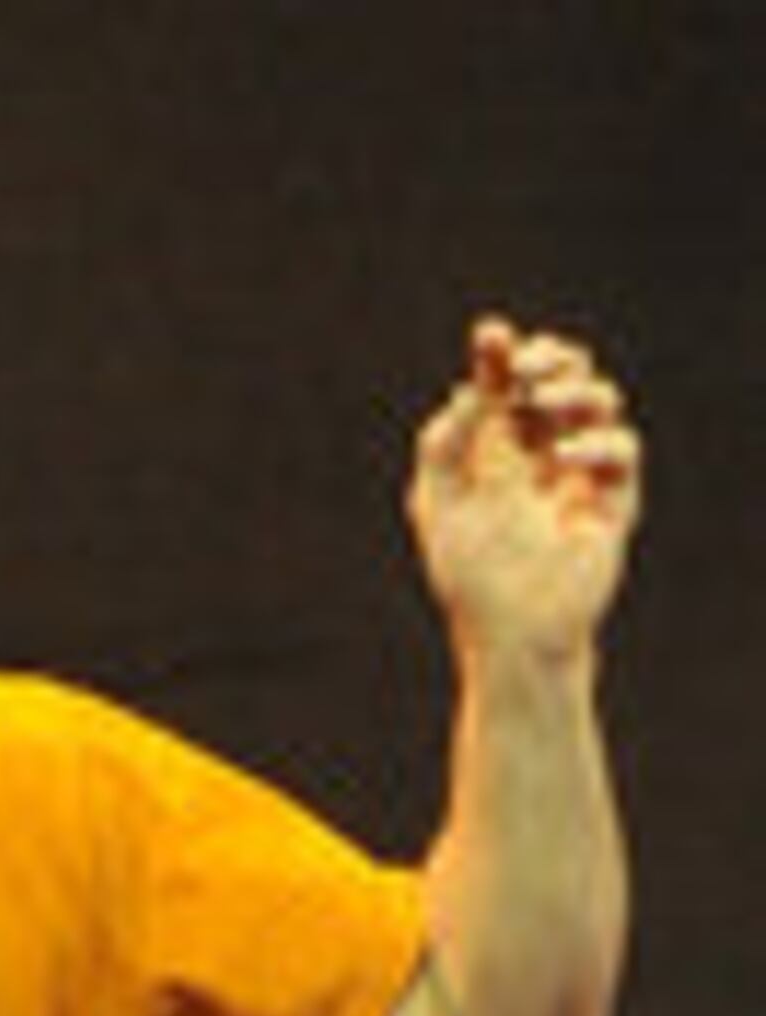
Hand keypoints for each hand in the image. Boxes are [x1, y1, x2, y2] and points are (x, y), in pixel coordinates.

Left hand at [408, 319, 640, 664]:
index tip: (491, 337)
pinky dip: (595, 442)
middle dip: (547, 358)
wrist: (512, 633)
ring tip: (542, 399)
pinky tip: (563, 456)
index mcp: (497, 448)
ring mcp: (581, 471)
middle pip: (559, 378)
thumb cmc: (470, 576)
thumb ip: (444, 445)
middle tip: (525, 366)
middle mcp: (542, 450)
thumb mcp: (440, 504)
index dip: (501, 355)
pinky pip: (620, 448)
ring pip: (597, 400)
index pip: (505, 385)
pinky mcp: (613, 497)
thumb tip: (467, 390)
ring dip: (572, 389)